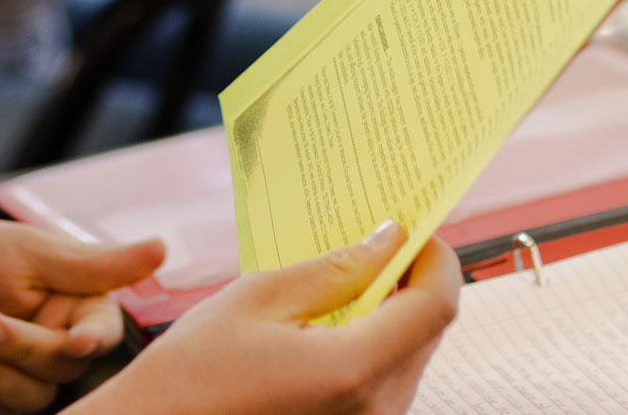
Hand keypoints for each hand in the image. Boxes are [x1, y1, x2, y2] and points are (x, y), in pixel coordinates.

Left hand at [0, 212, 165, 413]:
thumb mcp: (20, 251)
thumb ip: (91, 264)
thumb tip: (162, 247)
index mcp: (67, 300)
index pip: (101, 329)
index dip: (92, 339)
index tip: (75, 342)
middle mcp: (48, 342)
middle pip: (62, 368)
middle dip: (18, 346)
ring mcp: (13, 378)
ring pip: (30, 397)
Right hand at [87, 221, 461, 414]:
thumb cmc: (192, 376)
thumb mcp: (259, 298)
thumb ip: (334, 268)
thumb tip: (387, 240)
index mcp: (353, 371)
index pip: (436, 305)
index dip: (435, 258)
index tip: (415, 231)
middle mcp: (374, 411)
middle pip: (427, 331)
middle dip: (409, 281)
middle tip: (373, 244)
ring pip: (408, 357)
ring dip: (390, 314)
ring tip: (342, 284)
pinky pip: (384, 383)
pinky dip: (371, 347)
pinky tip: (330, 326)